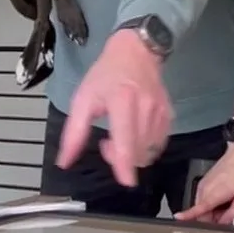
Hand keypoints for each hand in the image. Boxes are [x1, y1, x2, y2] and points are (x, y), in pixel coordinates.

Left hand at [57, 30, 171, 186]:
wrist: (137, 51)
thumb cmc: (106, 74)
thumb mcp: (83, 99)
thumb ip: (74, 133)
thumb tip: (64, 163)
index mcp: (122, 101)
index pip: (126, 140)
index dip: (125, 164)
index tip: (126, 181)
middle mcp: (145, 108)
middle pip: (137, 151)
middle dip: (120, 158)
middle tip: (107, 143)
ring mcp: (160, 112)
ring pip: (149, 151)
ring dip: (133, 154)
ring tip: (121, 137)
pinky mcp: (169, 116)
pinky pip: (158, 144)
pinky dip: (145, 148)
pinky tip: (135, 135)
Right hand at [176, 142, 233, 223]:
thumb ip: (233, 213)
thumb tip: (224, 223)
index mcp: (215, 193)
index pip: (198, 208)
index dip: (187, 215)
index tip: (178, 218)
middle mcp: (205, 190)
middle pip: (201, 213)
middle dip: (212, 219)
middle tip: (227, 215)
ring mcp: (202, 185)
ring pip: (202, 207)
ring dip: (212, 211)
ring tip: (227, 204)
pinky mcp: (203, 183)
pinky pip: (203, 199)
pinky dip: (211, 204)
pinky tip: (223, 198)